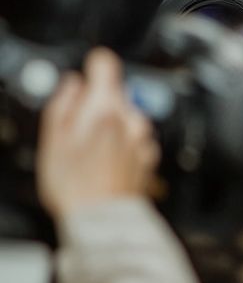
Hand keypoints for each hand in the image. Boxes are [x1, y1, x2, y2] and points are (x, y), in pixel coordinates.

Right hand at [36, 48, 157, 220]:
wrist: (102, 219)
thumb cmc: (74, 184)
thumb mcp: (53, 140)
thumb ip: (63, 103)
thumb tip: (72, 84)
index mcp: (105, 108)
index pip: (107, 64)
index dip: (94, 65)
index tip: (87, 71)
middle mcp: (131, 118)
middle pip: (116, 94)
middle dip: (98, 105)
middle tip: (78, 129)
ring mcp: (143, 137)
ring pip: (126, 118)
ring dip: (111, 127)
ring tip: (90, 152)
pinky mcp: (148, 155)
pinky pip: (134, 139)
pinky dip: (122, 144)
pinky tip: (105, 162)